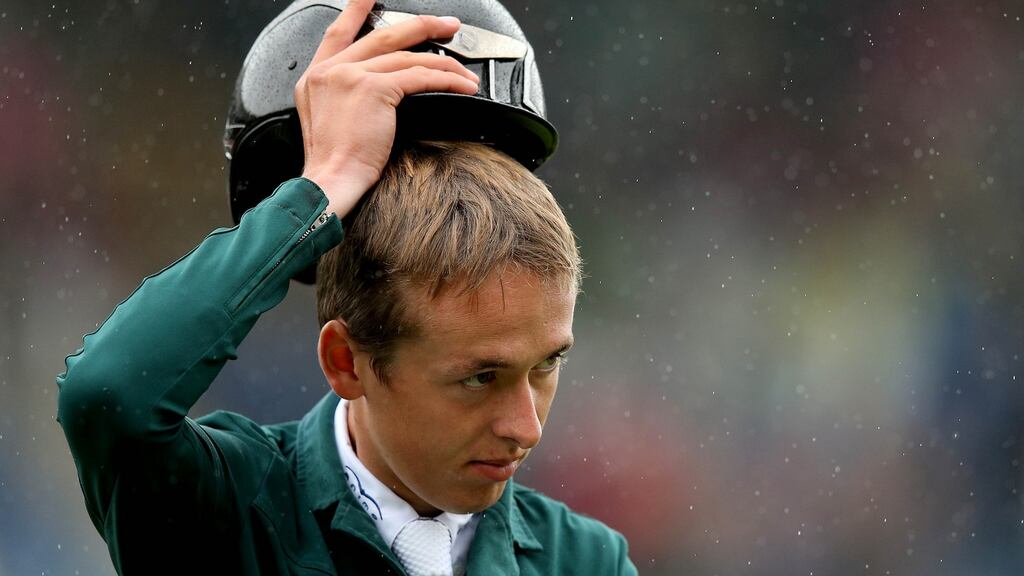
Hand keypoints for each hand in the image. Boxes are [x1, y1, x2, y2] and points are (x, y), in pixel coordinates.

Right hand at [295, 0, 478, 217]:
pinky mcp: (373, 89)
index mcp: (317, 77)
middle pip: (383, 36)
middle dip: (421, 26)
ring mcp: (351, 75)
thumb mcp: (324, 123)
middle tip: (445, 24)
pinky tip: (461, 86)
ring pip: (407, 57)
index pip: (339, 33)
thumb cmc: (332, 164)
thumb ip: (342, 99)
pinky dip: (446, 80)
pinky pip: (420, 76)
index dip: (356, 11)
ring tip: (464, 72)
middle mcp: (331, 70)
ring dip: (443, 63)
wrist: (330, 182)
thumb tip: (378, 94)